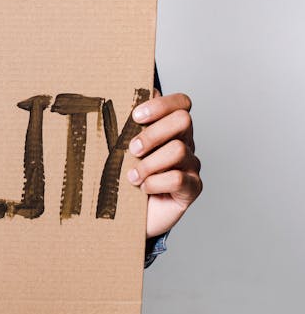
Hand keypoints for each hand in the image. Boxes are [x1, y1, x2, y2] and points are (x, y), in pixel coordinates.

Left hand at [126, 91, 201, 238]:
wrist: (127, 216)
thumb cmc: (124, 177)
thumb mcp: (121, 149)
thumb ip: (127, 126)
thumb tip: (121, 97)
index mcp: (170, 128)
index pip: (181, 103)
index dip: (161, 105)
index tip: (136, 116)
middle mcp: (186, 143)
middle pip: (183, 120)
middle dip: (153, 133)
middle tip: (132, 149)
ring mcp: (191, 165)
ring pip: (178, 150)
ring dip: (149, 163)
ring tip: (132, 176)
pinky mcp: (192, 188)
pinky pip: (178, 179)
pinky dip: (155, 183)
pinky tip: (144, 189)